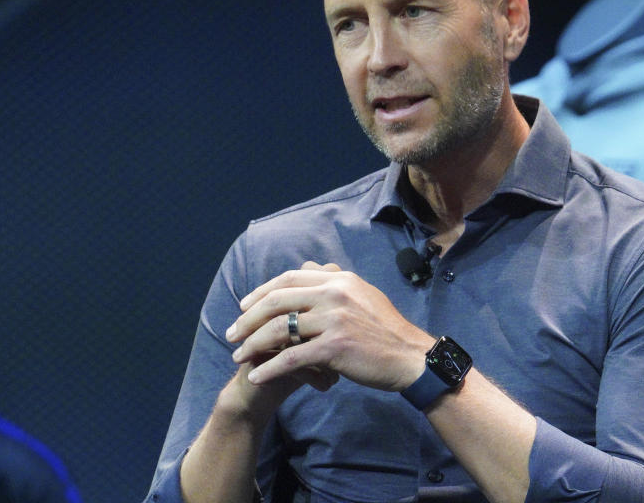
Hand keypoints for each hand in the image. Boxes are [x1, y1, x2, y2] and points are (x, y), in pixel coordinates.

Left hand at [226, 261, 432, 391]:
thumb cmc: (386, 330)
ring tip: (237, 356)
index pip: (289, 278)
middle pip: (277, 300)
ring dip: (252, 343)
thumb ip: (334, 281)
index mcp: (339, 279)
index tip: (244, 307)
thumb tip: (309, 266)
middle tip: (231, 333)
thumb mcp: (362, 294)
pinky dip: (270, 368)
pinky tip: (256, 376)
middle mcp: (334, 294)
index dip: (261, 292)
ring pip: (280, 329)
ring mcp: (334, 320)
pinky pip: (292, 358)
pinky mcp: (335, 348)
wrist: (411, 357)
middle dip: (248, 318)